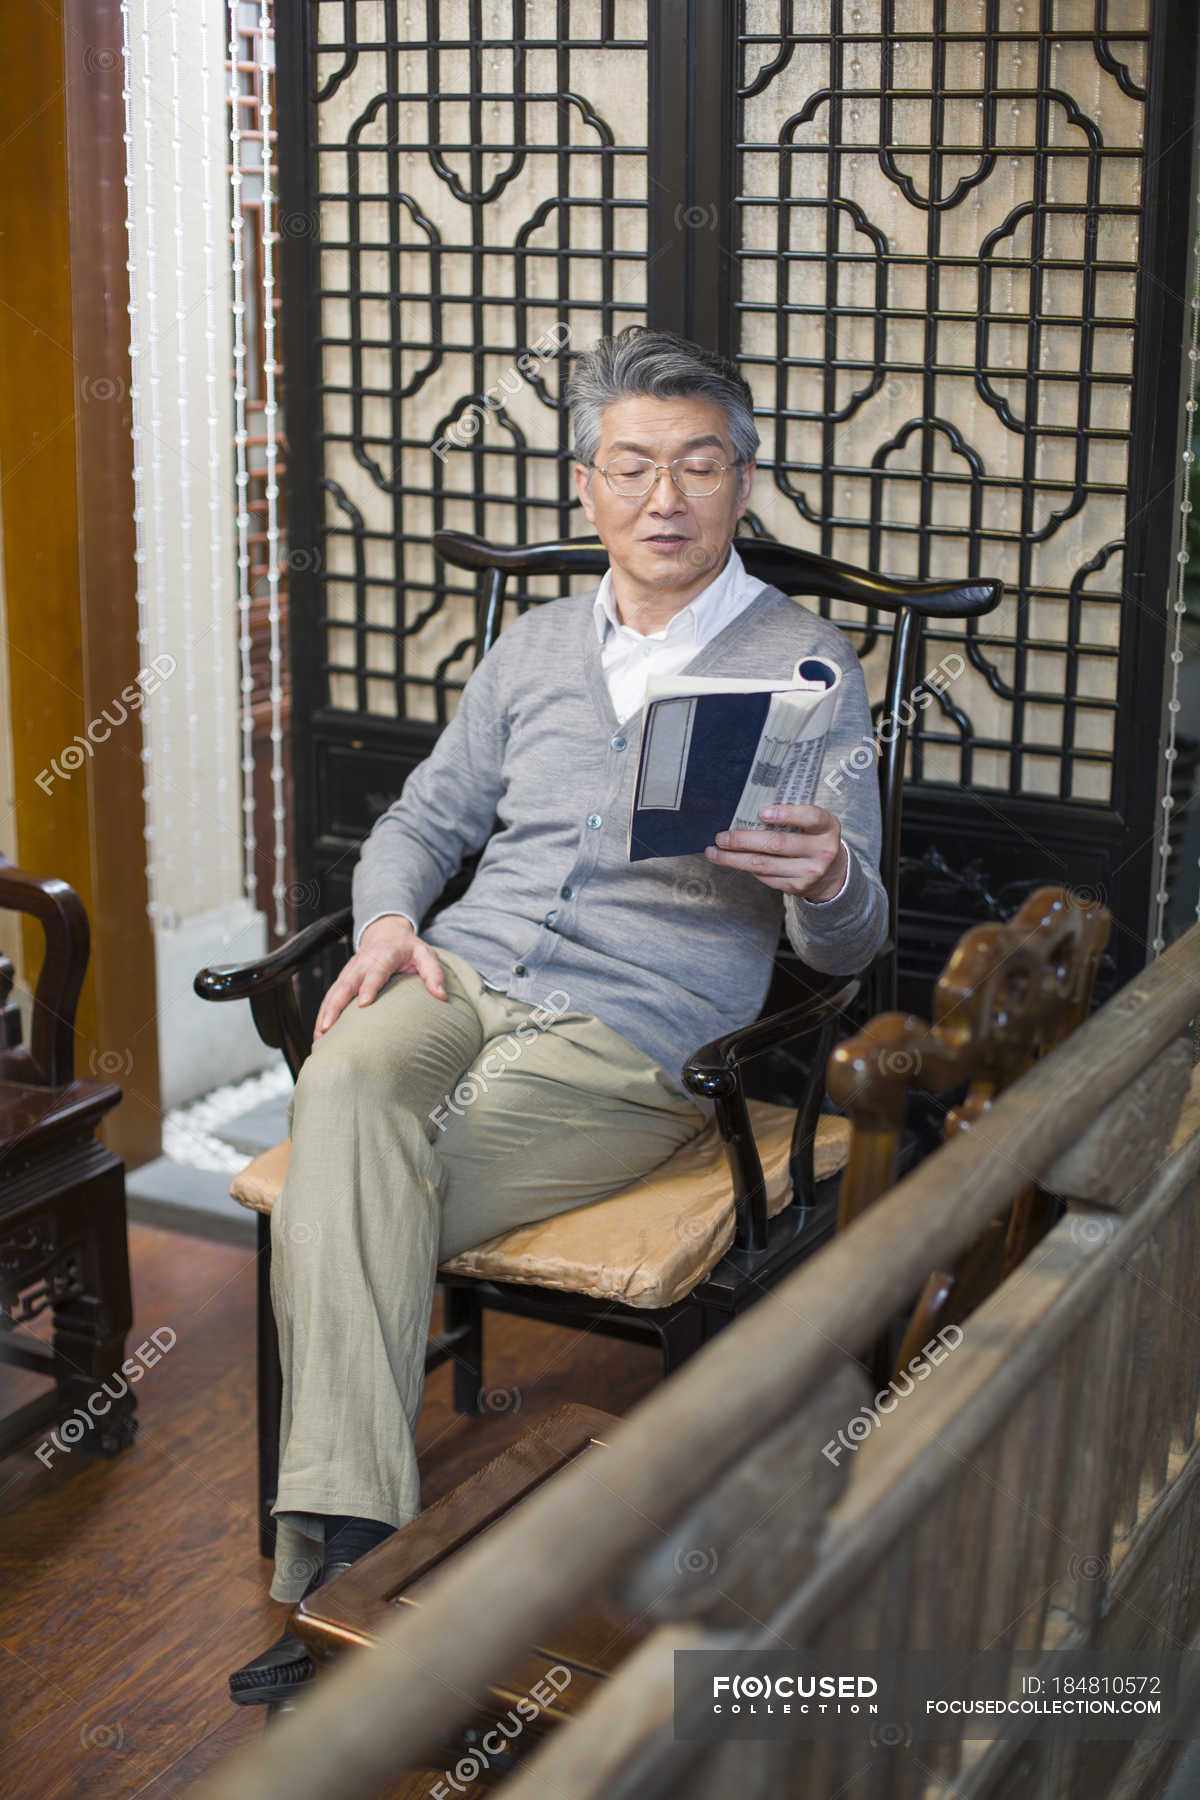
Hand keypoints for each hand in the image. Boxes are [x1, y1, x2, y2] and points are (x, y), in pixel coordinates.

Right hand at [313, 916, 446, 1039]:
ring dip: (325, 1014)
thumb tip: (441, 996)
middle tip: (328, 1027)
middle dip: (335, 1005)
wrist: (386, 933)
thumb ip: (434, 973)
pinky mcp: (343, 979)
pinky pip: (330, 997)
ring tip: (319, 1037)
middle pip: (346, 984)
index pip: (376, 971)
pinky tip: (319, 1033)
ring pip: (334, 992)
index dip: (369, 986)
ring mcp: (350, 971)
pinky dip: (323, 1014)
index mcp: (384, 956)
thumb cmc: (408, 948)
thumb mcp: (426, 954)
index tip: (363, 1004)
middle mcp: (362, 963)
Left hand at [704, 803, 846, 899]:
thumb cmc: (814, 838)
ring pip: (764, 864)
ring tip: (715, 852)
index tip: (761, 812)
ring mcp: (810, 872)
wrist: (833, 874)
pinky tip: (734, 860)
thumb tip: (748, 809)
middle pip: (776, 844)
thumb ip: (793, 814)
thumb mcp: (814, 823)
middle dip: (743, 840)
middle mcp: (822, 850)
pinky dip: (747, 868)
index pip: (810, 817)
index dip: (786, 814)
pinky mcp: (797, 887)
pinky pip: (766, 877)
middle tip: (721, 837)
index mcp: (827, 827)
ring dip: (734, 858)